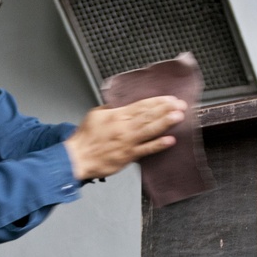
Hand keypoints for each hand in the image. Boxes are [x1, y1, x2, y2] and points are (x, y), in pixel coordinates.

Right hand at [64, 96, 186, 181]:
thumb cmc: (84, 139)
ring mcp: (127, 142)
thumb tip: (120, 103)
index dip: (157, 101)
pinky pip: (145, 150)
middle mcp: (124, 127)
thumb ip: (110, 108)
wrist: (77, 157)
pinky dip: (158, 145)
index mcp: (116, 115)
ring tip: (178, 116)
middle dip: (166, 109)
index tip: (169, 99)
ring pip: (149, 130)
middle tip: (180, 105)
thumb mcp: (95, 115)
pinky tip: (170, 140)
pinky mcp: (127, 156)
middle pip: (148, 115)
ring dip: (165, 122)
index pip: (141, 105)